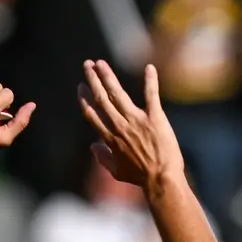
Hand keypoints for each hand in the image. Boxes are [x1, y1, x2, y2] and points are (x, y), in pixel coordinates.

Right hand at [80, 60, 183, 188]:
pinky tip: (150, 67)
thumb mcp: (116, 172)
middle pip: (102, 98)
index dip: (85, 99)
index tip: (81, 87)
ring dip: (108, 76)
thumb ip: (102, 158)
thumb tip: (92, 146)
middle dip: (93, 80)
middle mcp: (120, 125)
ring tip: (100, 63)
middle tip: (87, 65)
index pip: (92, 114)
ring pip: (118, 93)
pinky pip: (151, 95)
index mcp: (110, 137)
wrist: (161, 179)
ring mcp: (137, 120)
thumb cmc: (140, 177)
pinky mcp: (155, 118)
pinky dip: (151, 81)